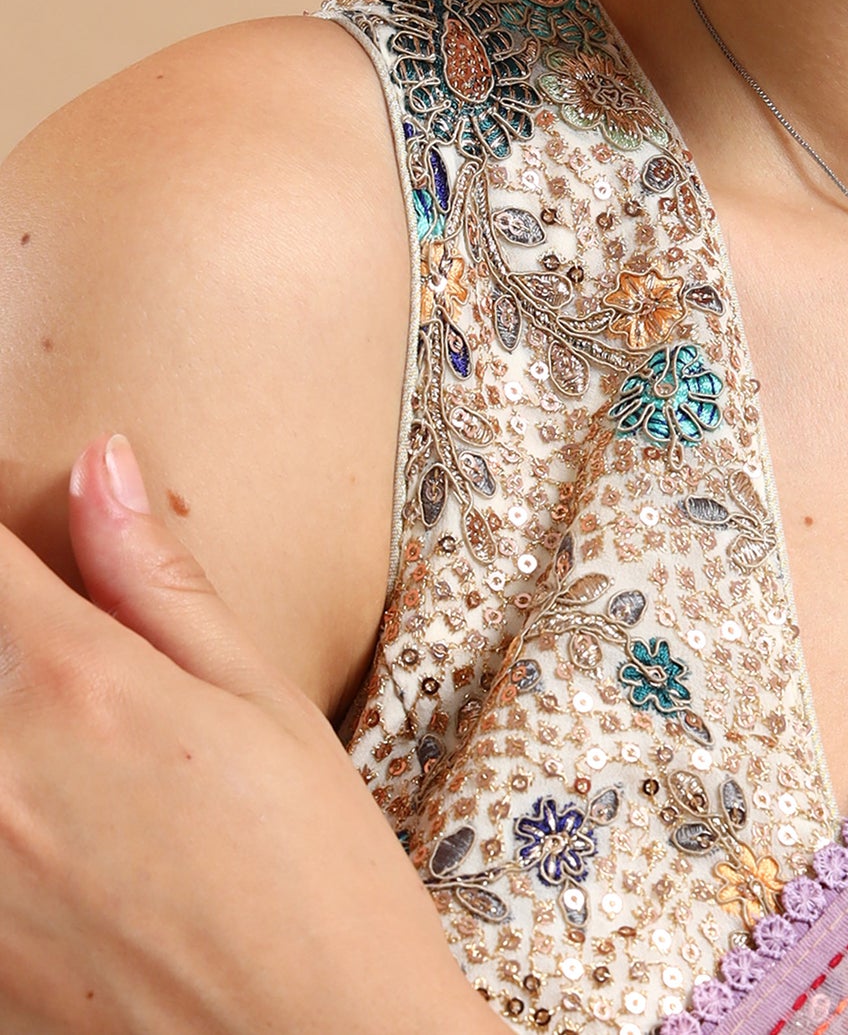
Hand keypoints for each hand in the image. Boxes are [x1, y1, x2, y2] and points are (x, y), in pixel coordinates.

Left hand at [0, 432, 494, 1034]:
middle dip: (4, 634)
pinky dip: (2, 828)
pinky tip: (52, 840)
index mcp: (74, 685)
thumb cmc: (314, 886)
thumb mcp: (262, 709)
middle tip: (57, 667)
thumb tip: (98, 462)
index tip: (20, 544)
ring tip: (66, 760)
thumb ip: (159, 584)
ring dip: (2, 728)